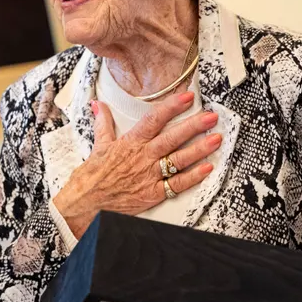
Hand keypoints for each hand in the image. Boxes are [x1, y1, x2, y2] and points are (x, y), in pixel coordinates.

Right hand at [53, 91, 221, 238]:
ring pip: (179, 160)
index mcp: (130, 142)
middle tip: (211, 116)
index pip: (154, 120)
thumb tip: (98, 104)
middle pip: (172, 138)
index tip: (188, 97)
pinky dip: (193, 177)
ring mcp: (149, 176)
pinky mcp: (153, 194)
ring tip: (216, 139)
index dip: (172, 107)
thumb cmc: (92, 176)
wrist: (85, 205)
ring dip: (199, 149)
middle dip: (193, 126)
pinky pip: (177, 184)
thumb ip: (103, 123)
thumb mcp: (98, 145)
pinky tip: (208, 168)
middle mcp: (142, 157)